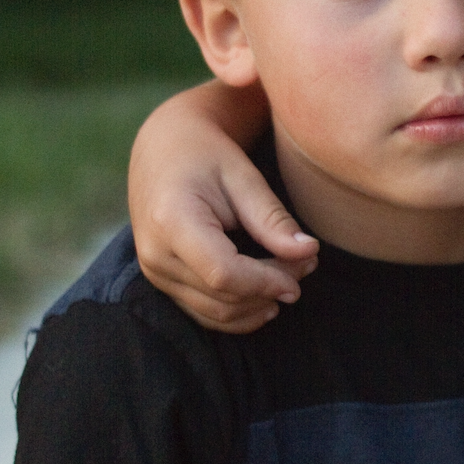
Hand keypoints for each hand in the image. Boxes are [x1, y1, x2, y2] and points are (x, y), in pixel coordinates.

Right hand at [128, 83, 318, 332]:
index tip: (304, 268)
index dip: (267, 280)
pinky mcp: (161, 281)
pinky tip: (266, 298)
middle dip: (271, 288)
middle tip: (307, 263)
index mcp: (172, 222)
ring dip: (259, 303)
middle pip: (223, 296)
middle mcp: (156, 254)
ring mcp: (154, 272)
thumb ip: (272, 219)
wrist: (162, 150)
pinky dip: (240, 313)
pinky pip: (203, 314)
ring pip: (216, 313)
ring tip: (291, 276)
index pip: (223, 273)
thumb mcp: (243, 177)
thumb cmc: (205, 155)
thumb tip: (308, 252)